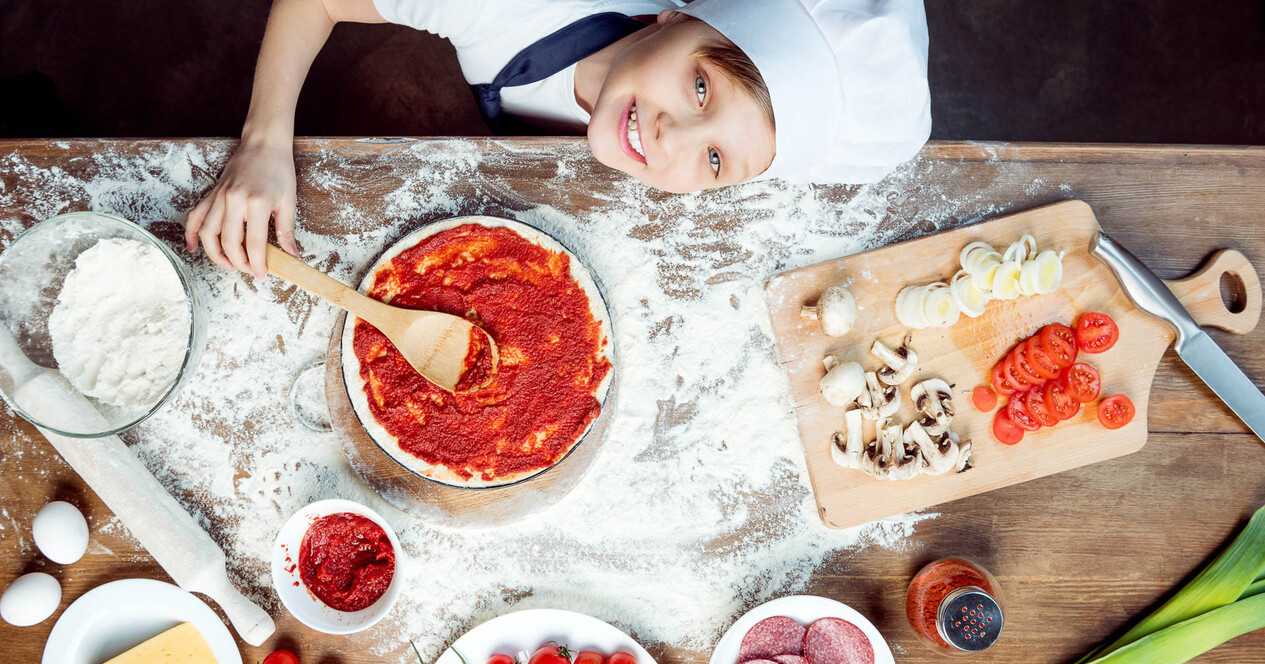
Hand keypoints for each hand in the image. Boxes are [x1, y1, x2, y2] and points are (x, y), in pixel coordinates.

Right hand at [185, 137, 297, 277]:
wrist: (263, 144)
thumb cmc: (279, 170)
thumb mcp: (289, 200)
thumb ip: (287, 230)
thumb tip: (292, 255)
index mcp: (256, 203)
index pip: (253, 243)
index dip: (257, 263)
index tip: (261, 275)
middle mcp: (234, 201)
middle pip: (228, 242)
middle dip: (238, 262)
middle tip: (250, 270)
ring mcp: (220, 197)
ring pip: (208, 233)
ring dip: (215, 253)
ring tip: (228, 265)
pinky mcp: (212, 194)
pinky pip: (196, 216)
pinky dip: (191, 234)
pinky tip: (194, 248)